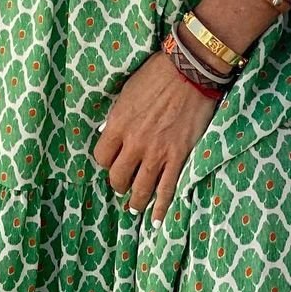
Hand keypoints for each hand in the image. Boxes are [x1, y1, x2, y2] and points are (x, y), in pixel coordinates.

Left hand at [91, 49, 218, 223]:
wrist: (189, 71)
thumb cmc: (156, 75)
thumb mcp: (127, 92)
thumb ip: (117, 117)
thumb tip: (109, 134)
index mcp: (118, 124)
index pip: (101, 157)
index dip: (105, 162)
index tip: (111, 162)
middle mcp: (134, 143)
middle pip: (118, 177)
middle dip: (119, 184)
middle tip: (123, 185)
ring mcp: (157, 152)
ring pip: (140, 189)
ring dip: (135, 202)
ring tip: (135, 207)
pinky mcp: (179, 157)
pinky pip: (167, 190)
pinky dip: (161, 208)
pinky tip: (155, 220)